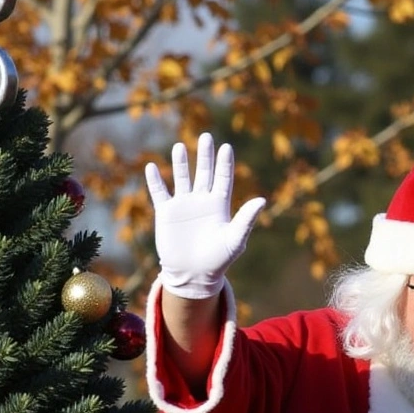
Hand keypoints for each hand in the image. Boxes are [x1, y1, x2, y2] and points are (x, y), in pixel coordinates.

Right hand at [146, 132, 266, 299]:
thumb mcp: (235, 239)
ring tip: (179, 146)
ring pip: (182, 178)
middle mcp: (202, 201)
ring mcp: (183, 206)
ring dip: (180, 163)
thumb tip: (262, 200)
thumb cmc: (218, 260)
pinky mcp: (166, 214)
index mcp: (220, 205)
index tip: (226, 147)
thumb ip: (246, 219)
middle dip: (205, 155)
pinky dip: (155, 180)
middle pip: (204, 172)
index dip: (224, 163)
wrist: (194, 275)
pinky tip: (152, 166)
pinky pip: (160, 193)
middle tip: (206, 136)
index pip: (223, 179)